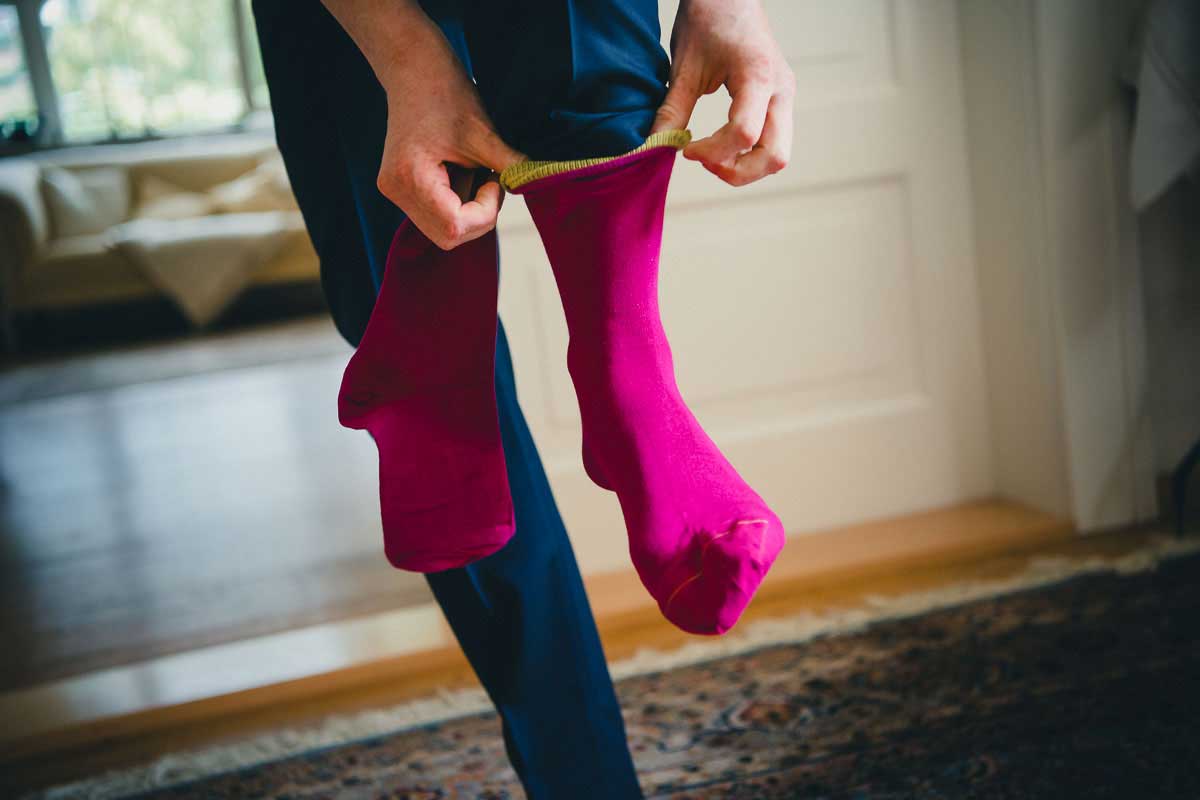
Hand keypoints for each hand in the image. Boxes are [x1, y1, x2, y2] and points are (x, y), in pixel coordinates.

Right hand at [322, 1, 523, 248]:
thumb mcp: (484, 134)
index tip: (495, 180)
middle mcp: (396, 191)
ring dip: (469, 207)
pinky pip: (438, 212)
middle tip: (488, 177)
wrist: (414, 68)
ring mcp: (395, 191)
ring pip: (445, 228)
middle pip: (449, 235)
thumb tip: (536, 185)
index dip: (485, 212)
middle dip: (479, 215)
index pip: (455, 227)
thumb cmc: (445, 93)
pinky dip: (458, 199)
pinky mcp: (401, 188)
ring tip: (470, 167)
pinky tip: (459, 169)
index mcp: (410, 178)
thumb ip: (510, 168)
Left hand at [651, 0, 795, 186]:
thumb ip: (672, 111)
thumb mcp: (684, 67)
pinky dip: (748, 154)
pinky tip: (721, 144)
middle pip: (774, 156)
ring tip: (712, 156)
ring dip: (745, 167)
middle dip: (737, 171)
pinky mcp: (780, 100)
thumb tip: (654, 148)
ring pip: (777, 155)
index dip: (713, 152)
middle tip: (704, 161)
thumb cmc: (708, 20)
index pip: (743, 134)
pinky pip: (772, 141)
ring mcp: (784, 96)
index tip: (686, 149)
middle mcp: (780, 89)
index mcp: (758, 76)